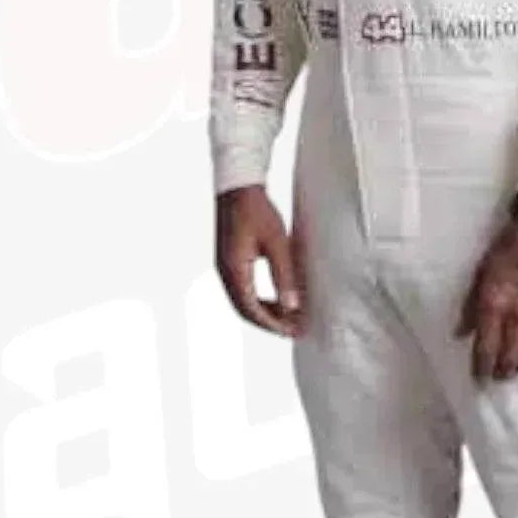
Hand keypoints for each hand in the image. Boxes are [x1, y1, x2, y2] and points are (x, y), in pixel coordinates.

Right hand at [215, 185, 304, 336]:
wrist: (237, 186)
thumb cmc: (257, 210)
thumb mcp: (277, 243)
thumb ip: (284, 276)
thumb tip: (291, 306)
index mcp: (234, 270)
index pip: (252, 310)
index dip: (273, 324)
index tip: (292, 331)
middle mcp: (225, 273)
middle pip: (245, 310)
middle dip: (269, 322)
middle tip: (293, 329)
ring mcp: (224, 267)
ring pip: (242, 301)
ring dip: (264, 312)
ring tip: (288, 316)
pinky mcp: (228, 261)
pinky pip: (241, 290)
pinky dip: (258, 299)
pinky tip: (276, 297)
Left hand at [456, 219, 517, 379]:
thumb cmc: (510, 244)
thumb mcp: (482, 271)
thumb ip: (471, 304)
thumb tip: (461, 332)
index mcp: (495, 303)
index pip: (487, 348)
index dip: (483, 367)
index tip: (480, 376)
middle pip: (512, 357)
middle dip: (504, 370)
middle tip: (500, 375)